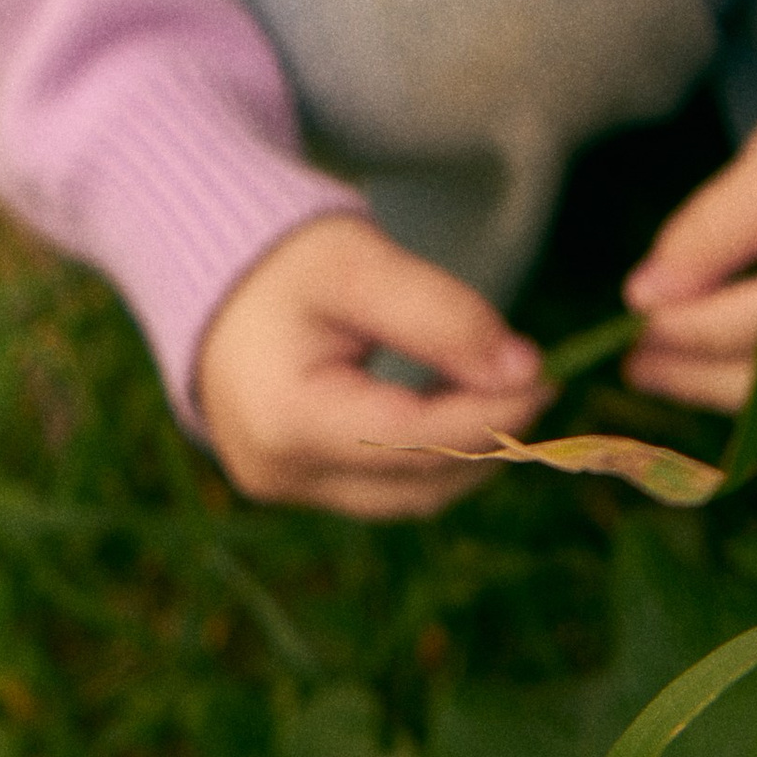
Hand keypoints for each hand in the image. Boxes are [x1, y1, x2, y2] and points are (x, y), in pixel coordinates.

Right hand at [195, 213, 545, 516]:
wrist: (211, 272)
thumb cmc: (282, 259)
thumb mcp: (361, 265)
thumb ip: (442, 316)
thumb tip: (525, 371)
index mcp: (285, 418)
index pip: (413, 439)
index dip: (489, 415)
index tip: (545, 378)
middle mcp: (279, 473)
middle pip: (416, 483)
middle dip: (486, 438)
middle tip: (535, 383)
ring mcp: (283, 488)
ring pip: (406, 497)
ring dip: (464, 453)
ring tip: (501, 392)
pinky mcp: (295, 485)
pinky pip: (383, 488)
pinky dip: (429, 455)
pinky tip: (455, 405)